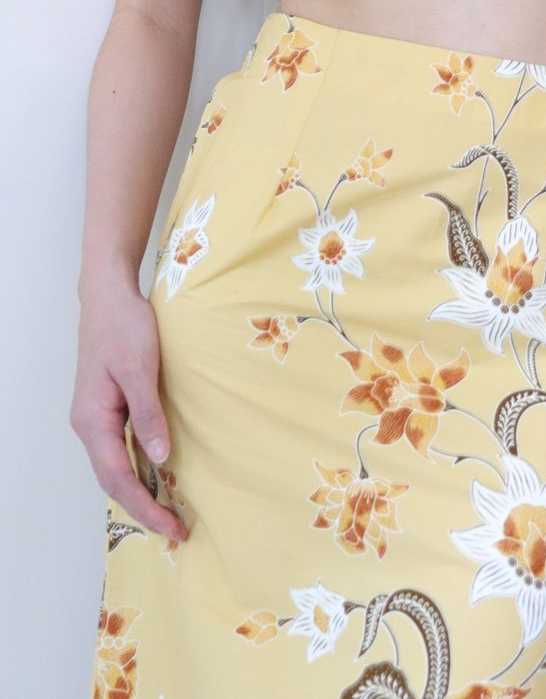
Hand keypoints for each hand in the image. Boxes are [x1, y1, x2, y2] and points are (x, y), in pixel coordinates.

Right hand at [70, 277, 188, 543]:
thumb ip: (148, 414)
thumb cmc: (123, 326)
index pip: (118, 478)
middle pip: (113, 480)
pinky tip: (158, 474)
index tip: (172, 527)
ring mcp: (96, 417)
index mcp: (93, 420)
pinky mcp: (107, 407)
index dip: (145, 506)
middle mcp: (89, 425)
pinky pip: (119, 449)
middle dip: (143, 508)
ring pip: (115, 467)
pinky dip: (138, 468)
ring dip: (140, 491)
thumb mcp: (140, 368)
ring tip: (170, 512)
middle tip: (177, 530)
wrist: (108, 294)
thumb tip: (161, 458)